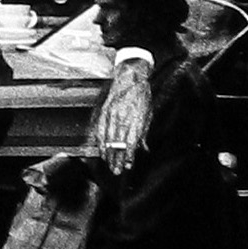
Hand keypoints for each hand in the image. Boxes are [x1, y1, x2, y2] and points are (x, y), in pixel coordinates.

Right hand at [98, 59, 152, 175]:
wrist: (130, 77)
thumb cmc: (141, 96)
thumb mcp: (148, 114)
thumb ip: (144, 132)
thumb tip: (143, 149)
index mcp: (135, 119)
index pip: (130, 142)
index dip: (128, 155)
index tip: (128, 165)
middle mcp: (122, 117)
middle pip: (117, 143)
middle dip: (116, 158)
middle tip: (116, 171)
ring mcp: (111, 114)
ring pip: (107, 138)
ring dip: (107, 153)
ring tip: (108, 163)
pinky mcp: (104, 111)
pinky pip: (100, 129)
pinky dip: (100, 141)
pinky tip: (101, 149)